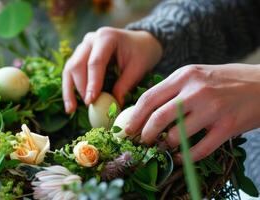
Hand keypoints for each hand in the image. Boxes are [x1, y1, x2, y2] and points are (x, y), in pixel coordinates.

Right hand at [62, 27, 162, 112]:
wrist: (140, 42)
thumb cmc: (140, 54)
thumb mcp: (137, 69)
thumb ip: (124, 86)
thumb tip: (113, 107)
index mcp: (106, 37)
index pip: (95, 62)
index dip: (92, 83)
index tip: (91, 101)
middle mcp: (90, 40)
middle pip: (78, 64)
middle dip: (81, 87)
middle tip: (88, 105)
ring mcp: (83, 46)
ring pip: (70, 68)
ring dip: (69, 90)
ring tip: (71, 109)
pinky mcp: (79, 55)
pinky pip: (70, 72)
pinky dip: (69, 88)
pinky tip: (70, 104)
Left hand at [125, 64, 259, 161]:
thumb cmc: (225, 80)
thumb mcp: (196, 74)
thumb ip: (173, 89)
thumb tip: (146, 110)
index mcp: (184, 76)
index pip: (149, 98)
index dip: (134, 117)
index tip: (127, 129)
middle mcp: (196, 91)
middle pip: (158, 117)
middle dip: (145, 134)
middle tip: (142, 141)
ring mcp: (213, 109)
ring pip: (177, 135)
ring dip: (166, 146)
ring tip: (164, 147)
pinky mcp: (227, 127)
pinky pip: (199, 149)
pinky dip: (186, 157)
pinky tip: (180, 157)